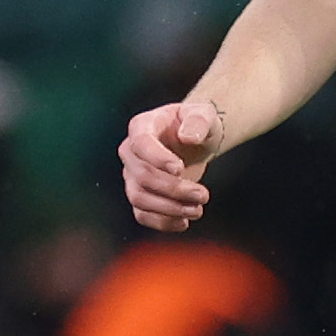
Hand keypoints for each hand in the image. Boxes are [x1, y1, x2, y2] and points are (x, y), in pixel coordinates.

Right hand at [122, 99, 224, 232]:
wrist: (194, 139)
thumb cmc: (197, 124)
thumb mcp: (204, 113)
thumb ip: (199, 120)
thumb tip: (188, 137)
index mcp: (142, 126)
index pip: (141, 144)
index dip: (158, 158)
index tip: (180, 168)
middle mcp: (130, 151)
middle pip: (142, 176)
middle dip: (174, 189)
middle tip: (203, 195)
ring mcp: (131, 175)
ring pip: (139, 198)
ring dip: (169, 209)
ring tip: (197, 210)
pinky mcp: (140, 194)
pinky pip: (142, 214)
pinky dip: (162, 223)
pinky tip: (184, 222)